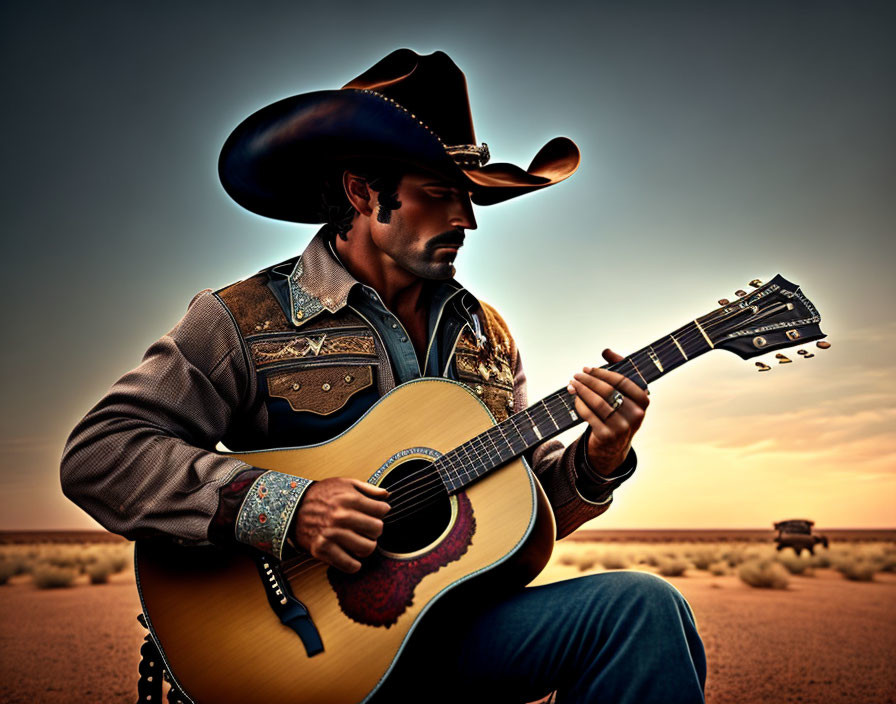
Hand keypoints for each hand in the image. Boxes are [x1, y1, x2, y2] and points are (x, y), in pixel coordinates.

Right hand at [292, 477, 389, 572]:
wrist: (292, 509)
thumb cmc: (322, 495)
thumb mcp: (344, 483)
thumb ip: (368, 488)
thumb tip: (386, 495)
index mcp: (349, 499)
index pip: (382, 510)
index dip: (382, 512)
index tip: (376, 513)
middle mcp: (341, 517)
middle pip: (377, 529)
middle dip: (375, 529)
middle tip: (368, 528)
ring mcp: (332, 534)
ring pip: (367, 548)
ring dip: (367, 546)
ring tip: (361, 542)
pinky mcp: (323, 550)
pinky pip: (350, 565)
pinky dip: (354, 564)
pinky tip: (352, 556)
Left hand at [567, 348, 649, 475]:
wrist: (614, 445)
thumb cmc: (618, 411)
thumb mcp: (624, 394)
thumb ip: (619, 369)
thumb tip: (607, 351)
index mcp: (643, 401)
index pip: (621, 381)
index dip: (602, 372)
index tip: (587, 368)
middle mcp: (636, 415)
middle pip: (608, 391)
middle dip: (588, 380)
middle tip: (576, 374)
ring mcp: (622, 427)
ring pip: (597, 402)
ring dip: (581, 390)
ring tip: (572, 383)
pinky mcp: (606, 436)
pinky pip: (589, 415)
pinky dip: (579, 404)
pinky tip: (575, 397)